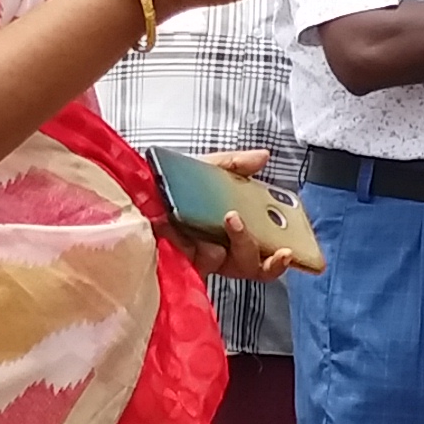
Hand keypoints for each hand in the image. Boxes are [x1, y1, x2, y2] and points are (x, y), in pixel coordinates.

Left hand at [158, 149, 308, 283]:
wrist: (134, 190)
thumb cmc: (169, 184)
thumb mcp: (205, 169)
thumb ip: (235, 164)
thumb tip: (263, 156)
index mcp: (233, 232)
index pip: (264, 253)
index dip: (279, 258)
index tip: (289, 250)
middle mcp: (220, 250)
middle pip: (250, 265)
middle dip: (253, 247)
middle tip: (241, 222)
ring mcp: (198, 260)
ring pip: (226, 265)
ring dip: (225, 244)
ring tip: (222, 220)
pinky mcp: (177, 267)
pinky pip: (195, 266)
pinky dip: (191, 247)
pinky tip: (177, 230)